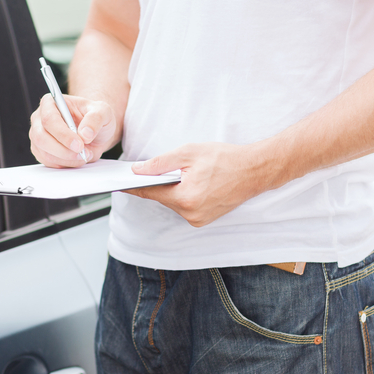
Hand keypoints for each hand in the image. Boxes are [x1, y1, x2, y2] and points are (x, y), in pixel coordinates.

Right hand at [29, 93, 119, 167]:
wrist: (93, 131)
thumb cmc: (94, 117)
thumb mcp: (102, 111)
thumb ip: (96, 118)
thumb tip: (85, 134)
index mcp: (50, 103)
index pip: (49, 119)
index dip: (63, 134)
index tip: (79, 144)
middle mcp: (39, 119)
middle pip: (41, 138)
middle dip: (63, 150)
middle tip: (83, 153)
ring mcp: (37, 136)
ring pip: (45, 153)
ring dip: (67, 159)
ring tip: (85, 154)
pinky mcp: (40, 151)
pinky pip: (48, 162)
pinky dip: (65, 164)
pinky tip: (77, 158)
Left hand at [126, 142, 273, 226]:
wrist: (256, 170)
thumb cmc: (226, 158)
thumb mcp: (189, 153)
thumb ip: (160, 163)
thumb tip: (137, 170)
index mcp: (185, 198)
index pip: (150, 193)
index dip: (133, 186)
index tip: (118, 183)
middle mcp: (191, 214)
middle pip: (162, 198)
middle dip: (156, 184)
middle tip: (147, 170)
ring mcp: (198, 219)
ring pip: (173, 203)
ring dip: (171, 190)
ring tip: (179, 174)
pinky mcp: (204, 219)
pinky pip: (184, 207)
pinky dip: (182, 195)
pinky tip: (188, 183)